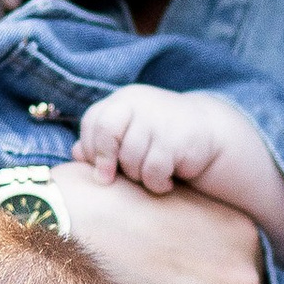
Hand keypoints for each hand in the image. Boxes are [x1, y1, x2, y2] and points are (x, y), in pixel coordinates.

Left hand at [75, 86, 232, 197]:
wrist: (209, 132)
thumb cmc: (161, 136)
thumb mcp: (131, 133)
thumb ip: (102, 141)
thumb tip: (74, 154)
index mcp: (124, 100)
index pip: (93, 121)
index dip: (89, 147)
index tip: (98, 167)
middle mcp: (140, 103)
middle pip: (107, 133)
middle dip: (105, 160)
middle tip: (108, 178)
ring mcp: (159, 118)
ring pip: (131, 158)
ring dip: (137, 175)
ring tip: (149, 175)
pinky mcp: (177, 138)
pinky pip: (153, 170)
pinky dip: (157, 183)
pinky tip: (166, 181)